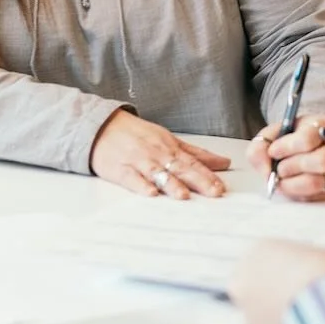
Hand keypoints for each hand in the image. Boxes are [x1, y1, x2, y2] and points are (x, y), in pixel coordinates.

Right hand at [89, 111, 230, 198]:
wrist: (101, 127)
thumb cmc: (137, 135)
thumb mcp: (168, 140)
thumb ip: (195, 153)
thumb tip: (223, 163)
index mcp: (170, 147)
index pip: (193, 162)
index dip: (208, 175)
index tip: (221, 187)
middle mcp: (156, 153)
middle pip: (180, 168)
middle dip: (198, 181)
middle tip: (214, 193)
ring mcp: (138, 161)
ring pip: (157, 173)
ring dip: (171, 184)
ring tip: (183, 196)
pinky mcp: (120, 169)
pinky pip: (131, 178)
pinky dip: (140, 185)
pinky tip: (150, 194)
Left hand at [246, 115, 324, 201]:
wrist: (317, 144)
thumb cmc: (296, 137)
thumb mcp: (277, 131)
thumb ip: (262, 146)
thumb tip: (266, 170)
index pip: (309, 138)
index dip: (287, 147)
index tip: (273, 151)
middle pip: (321, 161)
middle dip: (293, 167)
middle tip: (279, 168)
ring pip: (320, 182)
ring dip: (293, 183)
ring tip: (283, 177)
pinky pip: (316, 196)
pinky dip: (298, 193)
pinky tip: (291, 184)